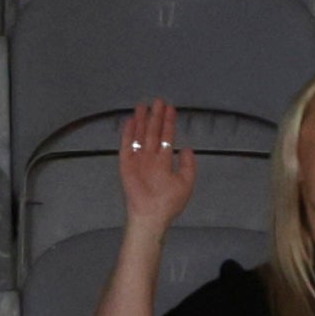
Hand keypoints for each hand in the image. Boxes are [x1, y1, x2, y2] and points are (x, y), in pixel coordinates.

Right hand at [118, 97, 195, 229]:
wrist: (151, 214)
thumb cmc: (169, 203)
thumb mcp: (186, 182)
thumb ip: (188, 165)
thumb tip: (187, 148)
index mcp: (164, 161)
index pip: (167, 137)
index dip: (169, 122)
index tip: (171, 109)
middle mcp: (151, 158)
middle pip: (153, 132)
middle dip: (156, 116)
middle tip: (159, 100)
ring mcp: (138, 160)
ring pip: (140, 135)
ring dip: (142, 120)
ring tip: (144, 105)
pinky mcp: (126, 164)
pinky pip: (127, 145)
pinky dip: (129, 133)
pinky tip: (131, 120)